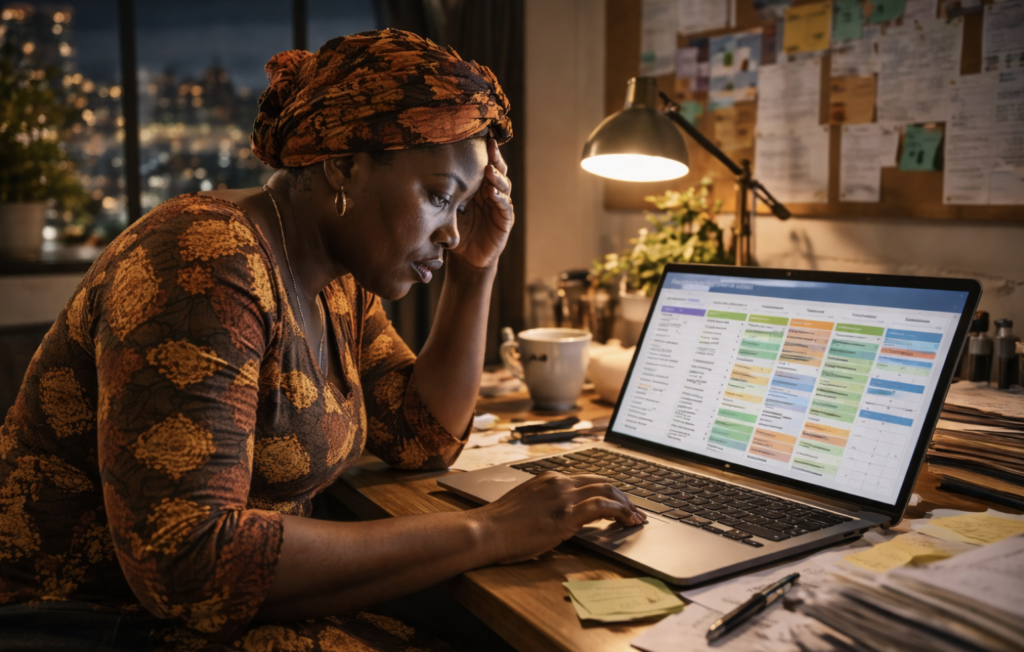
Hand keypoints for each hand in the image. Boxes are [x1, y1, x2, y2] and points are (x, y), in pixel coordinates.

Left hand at [450, 138, 513, 269]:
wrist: (466, 257)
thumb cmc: (457, 229)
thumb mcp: (448, 208)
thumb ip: (445, 193)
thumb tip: (423, 173)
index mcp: (480, 186)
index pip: (484, 165)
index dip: (486, 152)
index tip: (482, 137)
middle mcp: (492, 192)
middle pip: (497, 170)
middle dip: (495, 158)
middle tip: (490, 146)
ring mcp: (500, 206)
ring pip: (503, 186)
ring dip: (497, 177)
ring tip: (489, 171)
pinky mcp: (505, 220)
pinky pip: (505, 207)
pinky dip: (500, 199)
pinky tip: (493, 193)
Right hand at [474, 473, 646, 564]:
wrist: (485, 531)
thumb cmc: (501, 525)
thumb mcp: (528, 506)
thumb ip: (549, 504)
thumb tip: (566, 516)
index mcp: (550, 478)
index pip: (588, 480)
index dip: (608, 491)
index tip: (620, 504)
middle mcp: (558, 482)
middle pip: (602, 481)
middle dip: (623, 496)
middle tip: (636, 512)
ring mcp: (562, 496)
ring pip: (606, 490)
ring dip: (626, 504)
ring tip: (636, 518)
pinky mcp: (565, 514)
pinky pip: (601, 505)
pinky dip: (619, 511)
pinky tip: (626, 520)